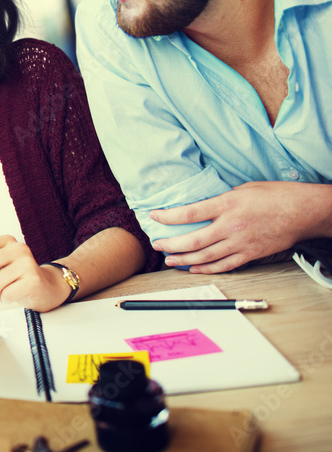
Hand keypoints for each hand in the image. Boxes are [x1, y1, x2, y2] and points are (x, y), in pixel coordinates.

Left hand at [0, 236, 68, 311]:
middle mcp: (18, 248)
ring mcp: (28, 263)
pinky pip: (6, 293)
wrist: (47, 288)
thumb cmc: (19, 277)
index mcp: (7, 241)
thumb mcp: (0, 265)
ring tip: (3, 291)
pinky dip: (4, 299)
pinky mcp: (33, 280)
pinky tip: (12, 295)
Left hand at [150, 181, 331, 272]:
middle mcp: (231, 226)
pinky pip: (224, 266)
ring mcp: (241, 243)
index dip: (168, 217)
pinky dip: (207, 269)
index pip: (189, 213)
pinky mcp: (250, 254)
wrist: (303, 211)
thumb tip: (203, 206)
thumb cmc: (275, 195)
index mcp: (227, 204)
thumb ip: (221, 199)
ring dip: (184, 260)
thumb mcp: (242, 188)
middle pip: (193, 240)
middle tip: (157, 245)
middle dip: (171, 244)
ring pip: (205, 257)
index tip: (154, 217)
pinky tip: (194, 269)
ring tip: (170, 260)